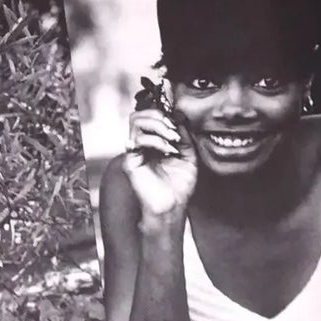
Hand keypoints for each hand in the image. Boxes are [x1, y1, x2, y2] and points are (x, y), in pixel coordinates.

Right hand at [124, 106, 197, 221]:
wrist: (172, 205)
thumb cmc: (179, 185)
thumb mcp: (189, 156)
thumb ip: (184, 137)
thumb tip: (180, 119)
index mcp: (153, 142)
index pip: (149, 117)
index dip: (163, 115)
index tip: (179, 124)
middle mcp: (141, 144)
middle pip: (139, 115)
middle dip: (159, 117)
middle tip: (174, 131)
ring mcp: (135, 151)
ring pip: (135, 121)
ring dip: (157, 126)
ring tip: (172, 140)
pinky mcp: (131, 160)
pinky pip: (136, 140)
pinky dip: (155, 140)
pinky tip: (167, 151)